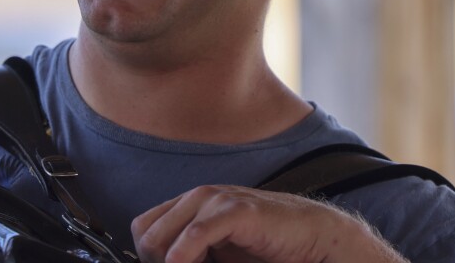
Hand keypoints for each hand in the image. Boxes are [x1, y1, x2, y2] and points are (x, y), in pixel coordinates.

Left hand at [130, 185, 406, 262]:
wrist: (311, 237)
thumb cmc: (265, 248)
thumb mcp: (216, 255)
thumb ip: (190, 255)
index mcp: (189, 207)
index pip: (143, 228)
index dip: (147, 255)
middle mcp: (197, 199)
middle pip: (146, 232)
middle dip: (153, 259)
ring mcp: (217, 201)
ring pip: (164, 232)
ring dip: (167, 259)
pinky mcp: (238, 210)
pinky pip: (199, 231)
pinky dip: (185, 252)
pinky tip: (182, 262)